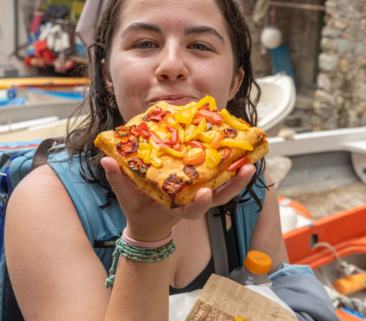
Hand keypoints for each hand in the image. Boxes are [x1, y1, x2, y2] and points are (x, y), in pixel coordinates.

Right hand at [101, 157, 254, 241]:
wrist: (150, 220)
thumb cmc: (139, 209)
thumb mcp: (126, 198)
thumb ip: (118, 180)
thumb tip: (106, 161)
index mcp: (176, 210)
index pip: (191, 211)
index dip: (199, 204)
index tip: (205, 194)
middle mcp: (192, 203)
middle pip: (218, 198)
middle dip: (234, 186)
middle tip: (247, 169)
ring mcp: (199, 195)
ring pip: (224, 189)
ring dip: (238, 177)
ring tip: (251, 160)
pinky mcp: (202, 186)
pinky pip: (220, 179)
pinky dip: (231, 169)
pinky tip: (238, 153)